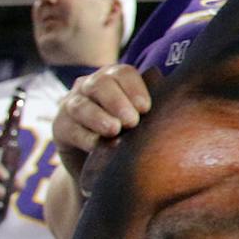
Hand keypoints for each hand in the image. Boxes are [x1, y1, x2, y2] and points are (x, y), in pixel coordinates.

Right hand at [53, 64, 150, 183]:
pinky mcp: (59, 127)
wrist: (103, 165)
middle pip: (100, 84)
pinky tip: (97, 145)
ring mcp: (70, 105)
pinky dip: (84, 136)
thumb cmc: (132, 133)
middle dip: (117, 101)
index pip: (123, 73)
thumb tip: (178, 98)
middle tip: (132, 121)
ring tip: (114, 130)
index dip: (135, 88)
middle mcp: (89, 86)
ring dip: (98, 117)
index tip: (146, 108)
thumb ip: (154, 107)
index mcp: (114, 78)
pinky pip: (69, 128)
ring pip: (81, 105)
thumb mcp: (144, 118)